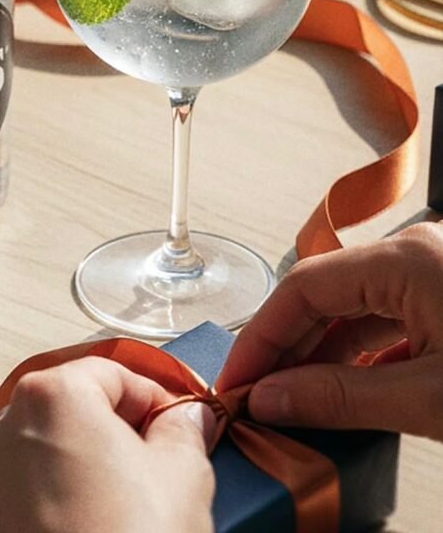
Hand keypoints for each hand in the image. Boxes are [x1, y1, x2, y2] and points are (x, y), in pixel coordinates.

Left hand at [0, 356, 215, 532]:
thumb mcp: (184, 476)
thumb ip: (184, 429)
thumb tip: (185, 417)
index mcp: (53, 396)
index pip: (112, 374)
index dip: (153, 398)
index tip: (177, 423)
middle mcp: (4, 427)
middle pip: (72, 409)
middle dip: (114, 430)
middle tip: (156, 463)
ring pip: (44, 451)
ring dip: (81, 466)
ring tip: (122, 504)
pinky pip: (21, 493)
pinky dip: (51, 501)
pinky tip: (87, 527)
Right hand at [218, 222, 442, 440]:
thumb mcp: (431, 400)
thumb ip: (344, 399)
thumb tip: (270, 400)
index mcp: (408, 259)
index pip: (305, 286)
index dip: (261, 336)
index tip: (236, 380)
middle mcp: (415, 255)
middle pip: (325, 295)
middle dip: (286, 349)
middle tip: (254, 397)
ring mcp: (431, 277)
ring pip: (354, 311)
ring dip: (319, 357)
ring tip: (290, 402)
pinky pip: (385, 324)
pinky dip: (359, 360)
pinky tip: (340, 394)